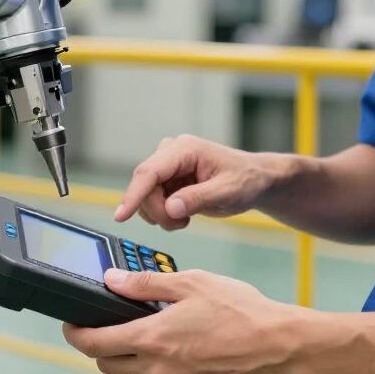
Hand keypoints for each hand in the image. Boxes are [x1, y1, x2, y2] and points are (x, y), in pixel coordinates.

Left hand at [62, 268, 302, 373]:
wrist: (276, 345)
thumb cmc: (239, 310)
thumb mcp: (189, 282)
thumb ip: (145, 284)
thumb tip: (113, 281)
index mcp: (152, 339)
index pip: (94, 344)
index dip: (75, 334)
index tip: (70, 324)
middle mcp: (157, 369)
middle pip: (107, 363)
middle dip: (99, 344)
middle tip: (106, 322)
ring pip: (132, 373)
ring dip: (128, 354)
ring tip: (149, 326)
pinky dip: (154, 365)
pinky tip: (174, 343)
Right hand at [115, 134, 286, 229]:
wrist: (253, 180)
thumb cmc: (245, 180)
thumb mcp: (228, 192)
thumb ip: (199, 198)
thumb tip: (170, 207)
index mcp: (185, 149)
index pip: (150, 172)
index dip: (133, 194)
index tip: (120, 216)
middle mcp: (171, 153)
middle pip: (145, 187)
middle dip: (158, 211)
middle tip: (182, 224)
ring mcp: (167, 166)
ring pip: (145, 197)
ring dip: (161, 215)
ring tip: (187, 219)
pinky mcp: (166, 179)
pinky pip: (152, 201)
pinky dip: (164, 215)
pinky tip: (184, 215)